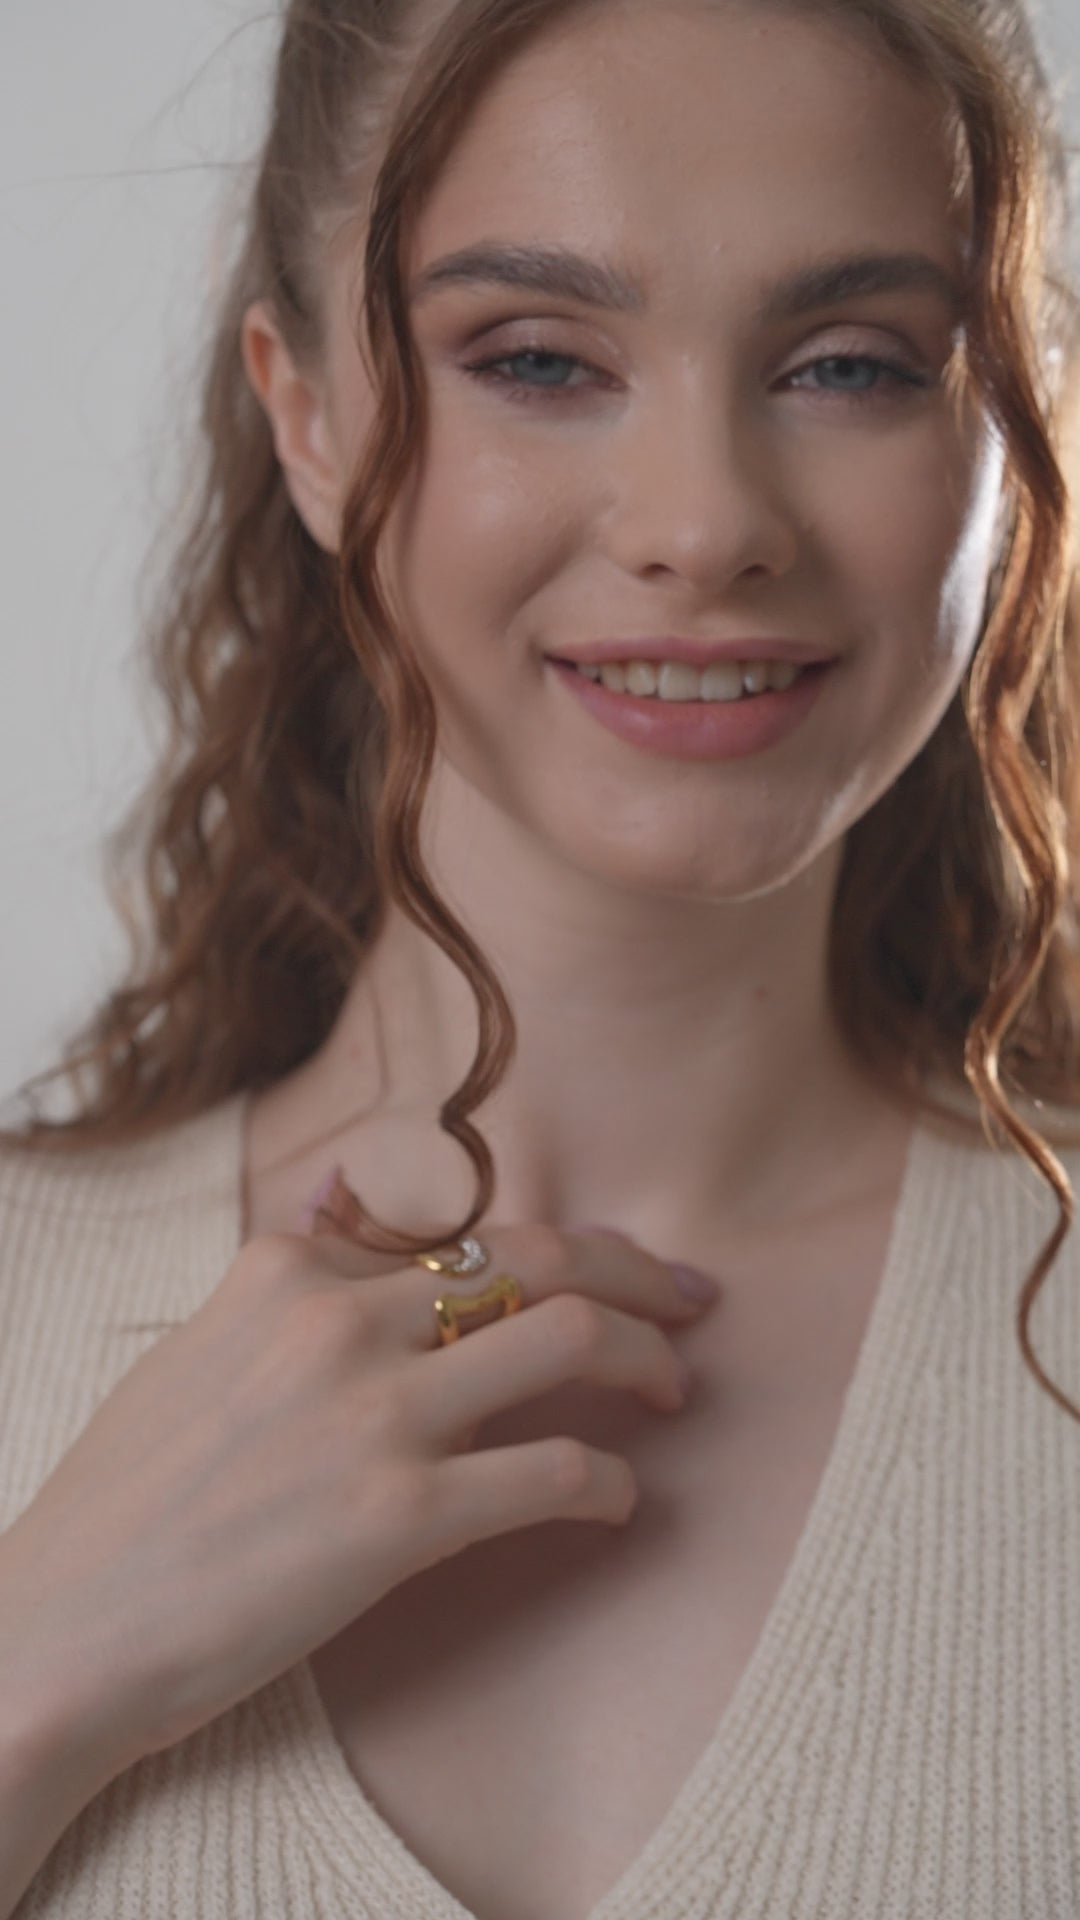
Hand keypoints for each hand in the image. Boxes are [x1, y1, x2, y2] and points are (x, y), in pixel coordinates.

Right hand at [0, 1218, 719, 1787]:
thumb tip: (334, 1192)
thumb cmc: (127, 1500)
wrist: (60, 1627)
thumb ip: (280, 1269)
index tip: (608, 1267)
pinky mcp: (399, 1517)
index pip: (460, 1231)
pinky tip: (622, 1500)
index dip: (554, 1247)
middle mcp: (340, 1317)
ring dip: (647, 1357)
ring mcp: (375, 1412)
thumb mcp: (196, 1344)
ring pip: (568, 1335)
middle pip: (538, 1254)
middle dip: (637, 1267)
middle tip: (692, 1296)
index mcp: (287, 1267)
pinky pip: (555, 1472)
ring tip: (676, 1387)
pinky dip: (611, 1482)